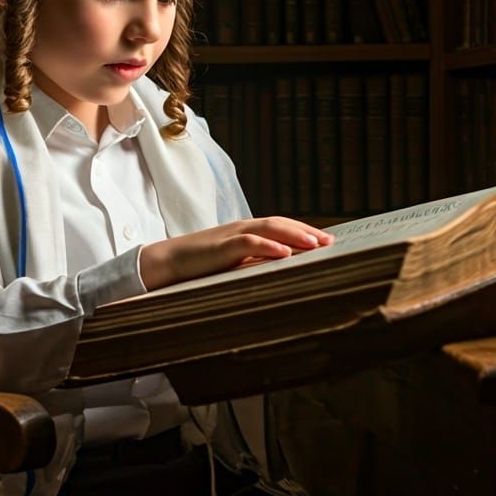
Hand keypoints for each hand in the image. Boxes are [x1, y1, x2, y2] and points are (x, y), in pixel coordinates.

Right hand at [138, 217, 333, 290]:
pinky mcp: (221, 247)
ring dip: (294, 235)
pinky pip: (248, 242)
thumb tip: (280, 272)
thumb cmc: (199, 266)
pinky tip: (284, 253)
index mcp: (246, 232)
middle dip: (306, 232)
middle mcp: (242, 228)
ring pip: (268, 228)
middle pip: (280, 224)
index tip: (326, 241)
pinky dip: (267, 246)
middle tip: (329, 242)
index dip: (303, 231)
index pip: (280, 226)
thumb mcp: (232, 263)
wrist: (167, 262)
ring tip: (315, 244)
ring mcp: (231, 235)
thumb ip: (253, 263)